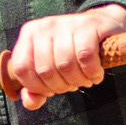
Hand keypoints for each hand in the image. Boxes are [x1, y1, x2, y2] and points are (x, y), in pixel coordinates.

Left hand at [5, 4, 125, 111]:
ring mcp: (66, 23)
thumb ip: (36, 90)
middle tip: (72, 84)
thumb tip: (31, 101)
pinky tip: (95, 74)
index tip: (51, 89)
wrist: (104, 27)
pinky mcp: (88, 26)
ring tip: (85, 80)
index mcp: (29, 34)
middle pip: (45, 70)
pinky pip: (85, 57)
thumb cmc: (73, 52)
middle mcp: (45, 26)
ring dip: (78, 81)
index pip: (21, 68)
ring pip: (65, 65)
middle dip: (61, 86)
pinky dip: (92, 72)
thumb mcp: (51, 70)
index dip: (36, 86)